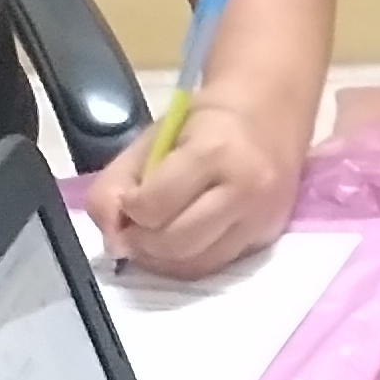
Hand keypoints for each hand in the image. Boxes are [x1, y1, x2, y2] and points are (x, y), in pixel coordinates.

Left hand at [87, 101, 298, 279]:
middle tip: (133, 231)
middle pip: (177, 243)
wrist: (269, 114)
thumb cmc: (203, 122)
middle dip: (143, 244)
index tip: (127, 202)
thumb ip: (115, 184)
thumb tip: (110, 238)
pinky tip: (178, 243)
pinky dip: (189, 261)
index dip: (129, 211)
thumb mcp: (150, 139)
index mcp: (214, 151)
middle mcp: (245, 189)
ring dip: (163, 260)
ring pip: (198, 264)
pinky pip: (217, 265)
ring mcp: (262, 217)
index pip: (155, 207)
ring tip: (152, 239)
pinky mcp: (269, 237)